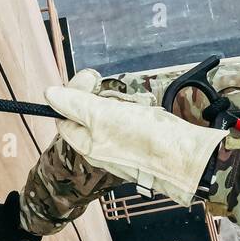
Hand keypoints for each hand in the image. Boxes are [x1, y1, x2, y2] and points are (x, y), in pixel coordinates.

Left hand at [44, 78, 226, 205]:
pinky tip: (154, 117)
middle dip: (107, 99)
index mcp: (88, 145)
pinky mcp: (145, 144)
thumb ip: (75, 104)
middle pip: (92, 113)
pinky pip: (138, 121)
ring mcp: (125, 147)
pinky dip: (144, 114)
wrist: (189, 159)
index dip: (74, 93)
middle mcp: (103, 149)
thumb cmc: (145, 141)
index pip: (66, 115)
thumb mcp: (103, 116)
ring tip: (143, 110)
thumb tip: (49, 95)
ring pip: (117, 114)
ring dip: (128, 105)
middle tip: (122, 99)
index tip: (91, 80)